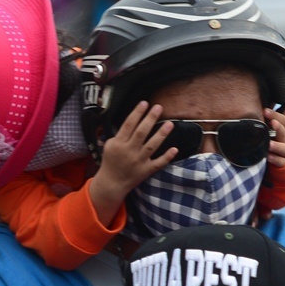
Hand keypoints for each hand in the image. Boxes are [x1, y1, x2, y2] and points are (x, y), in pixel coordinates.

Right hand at [86, 102, 177, 224]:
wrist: (112, 183)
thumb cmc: (111, 161)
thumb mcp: (109, 145)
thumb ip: (119, 134)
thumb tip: (132, 120)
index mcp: (119, 143)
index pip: (129, 124)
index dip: (137, 112)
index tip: (144, 103)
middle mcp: (129, 151)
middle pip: (141, 132)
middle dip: (150, 118)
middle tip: (159, 107)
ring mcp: (138, 161)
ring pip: (152, 145)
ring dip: (161, 134)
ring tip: (170, 123)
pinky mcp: (146, 170)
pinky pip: (158, 163)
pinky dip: (166, 157)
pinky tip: (175, 149)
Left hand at [265, 109, 284, 168]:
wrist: (278, 158)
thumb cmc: (274, 139)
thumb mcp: (275, 128)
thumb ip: (276, 117)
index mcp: (284, 129)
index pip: (283, 120)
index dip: (275, 115)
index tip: (265, 110)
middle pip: (284, 132)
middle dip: (278, 127)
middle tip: (272, 123)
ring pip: (284, 148)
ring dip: (277, 146)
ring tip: (269, 144)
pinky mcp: (282, 163)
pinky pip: (281, 162)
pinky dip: (275, 159)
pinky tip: (268, 156)